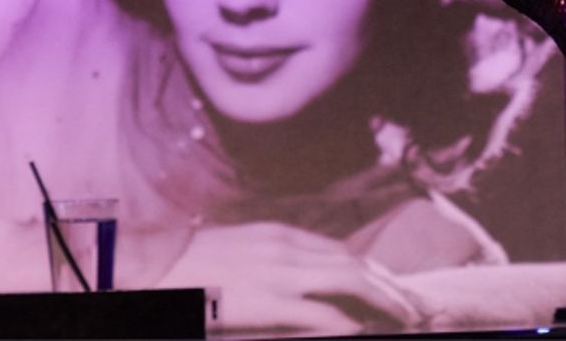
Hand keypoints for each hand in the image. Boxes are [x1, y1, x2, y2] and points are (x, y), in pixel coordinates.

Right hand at [152, 222, 423, 334]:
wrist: (152, 266)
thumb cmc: (191, 262)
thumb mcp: (240, 247)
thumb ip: (272, 255)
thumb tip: (300, 272)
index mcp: (281, 234)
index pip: (340, 251)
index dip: (370, 272)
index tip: (388, 287)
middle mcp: (288, 248)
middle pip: (356, 264)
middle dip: (389, 285)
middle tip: (413, 305)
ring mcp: (281, 274)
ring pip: (352, 281)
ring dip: (384, 300)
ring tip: (404, 317)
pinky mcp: (269, 302)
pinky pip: (321, 314)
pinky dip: (346, 323)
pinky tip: (361, 332)